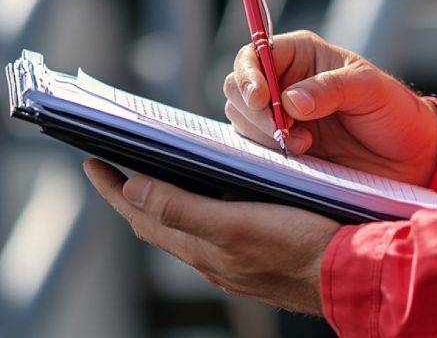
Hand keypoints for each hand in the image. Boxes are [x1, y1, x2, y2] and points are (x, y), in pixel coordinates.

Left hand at [83, 158, 339, 314]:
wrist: (344, 273)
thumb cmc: (298, 246)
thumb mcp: (236, 225)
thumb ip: (182, 209)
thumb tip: (133, 189)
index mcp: (199, 247)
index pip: (140, 215)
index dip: (113, 190)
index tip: (92, 163)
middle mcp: (209, 255)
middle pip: (157, 223)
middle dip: (132, 195)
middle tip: (116, 167)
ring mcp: (231, 258)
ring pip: (184, 227)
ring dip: (163, 203)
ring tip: (156, 177)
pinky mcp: (253, 255)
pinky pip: (211, 232)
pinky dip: (197, 211)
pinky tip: (213, 198)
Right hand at [224, 30, 436, 186]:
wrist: (410, 157)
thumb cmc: (394, 112)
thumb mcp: (370, 90)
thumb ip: (331, 90)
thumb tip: (290, 101)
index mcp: (301, 54)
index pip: (254, 54)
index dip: (249, 75)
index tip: (261, 99)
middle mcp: (284, 82)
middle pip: (238, 88)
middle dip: (253, 111)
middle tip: (284, 131)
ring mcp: (281, 117)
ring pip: (242, 120)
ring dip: (263, 135)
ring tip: (305, 145)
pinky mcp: (283, 148)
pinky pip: (256, 149)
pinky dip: (268, 154)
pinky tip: (300, 157)